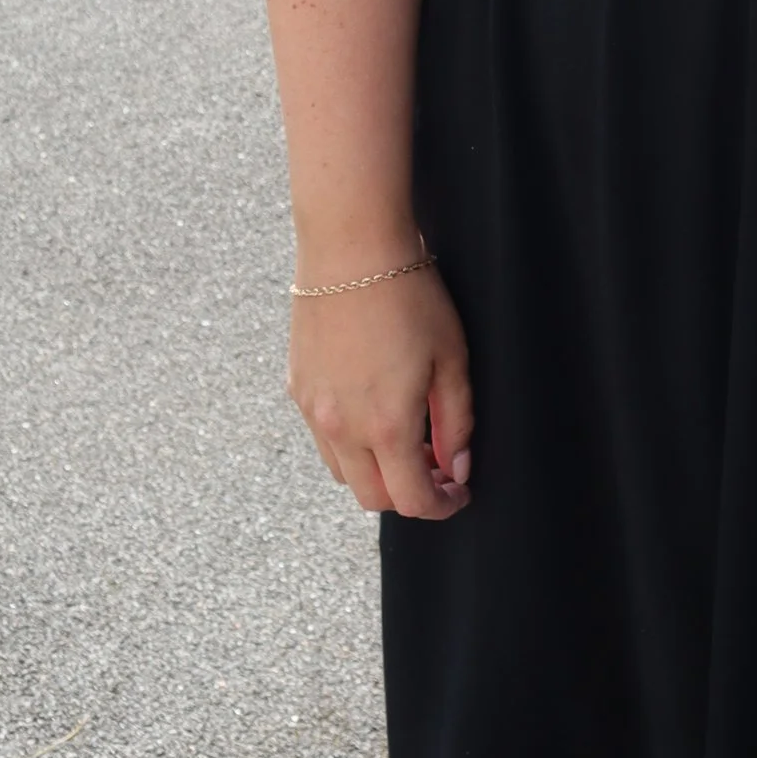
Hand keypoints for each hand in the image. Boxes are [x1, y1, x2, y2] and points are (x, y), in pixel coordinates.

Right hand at [288, 265, 473, 521]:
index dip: (441, 507)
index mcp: (386, 426)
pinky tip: (373, 409)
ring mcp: (313, 411)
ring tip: (407, 436)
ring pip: (344, 473)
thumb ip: (456, 420)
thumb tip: (458, 465)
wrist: (351, 250)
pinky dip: (350, 443)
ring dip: (376, 471)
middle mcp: (342, 429)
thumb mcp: (452, 358)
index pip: (412, 501)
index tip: (458, 494)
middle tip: (437, 467)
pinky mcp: (298, 389)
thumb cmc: (410, 298)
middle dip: (408, 494)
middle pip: (373, 498)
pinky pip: (323, 438)